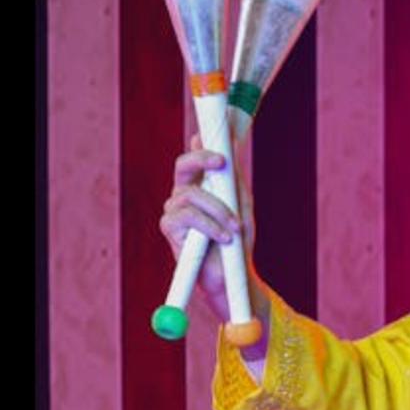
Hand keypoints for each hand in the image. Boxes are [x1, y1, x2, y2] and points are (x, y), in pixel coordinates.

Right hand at [159, 135, 261, 327]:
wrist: (232, 276)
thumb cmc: (237, 241)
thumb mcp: (241, 205)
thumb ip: (234, 177)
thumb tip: (232, 144)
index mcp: (200, 186)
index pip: (196, 157)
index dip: (202, 142)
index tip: (220, 133)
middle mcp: (183, 194)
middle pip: (182, 165)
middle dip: (201, 158)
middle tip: (222, 163)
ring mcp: (174, 210)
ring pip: (191, 195)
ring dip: (218, 209)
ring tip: (235, 228)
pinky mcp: (169, 228)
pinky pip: (187, 217)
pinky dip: (210, 226)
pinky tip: (224, 237)